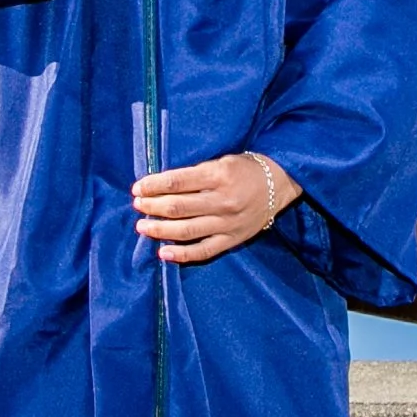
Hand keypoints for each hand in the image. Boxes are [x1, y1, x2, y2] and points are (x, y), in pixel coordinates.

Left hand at [132, 153, 300, 264]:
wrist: (279, 183)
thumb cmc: (245, 169)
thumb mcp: (222, 162)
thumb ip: (196, 174)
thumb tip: (162, 186)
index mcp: (219, 175)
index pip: (178, 181)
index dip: (153, 185)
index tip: (137, 188)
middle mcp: (223, 200)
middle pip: (178, 207)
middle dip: (152, 207)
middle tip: (137, 206)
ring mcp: (227, 223)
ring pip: (186, 230)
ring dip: (159, 230)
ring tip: (142, 227)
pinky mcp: (232, 239)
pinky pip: (203, 251)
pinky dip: (181, 254)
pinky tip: (163, 253)